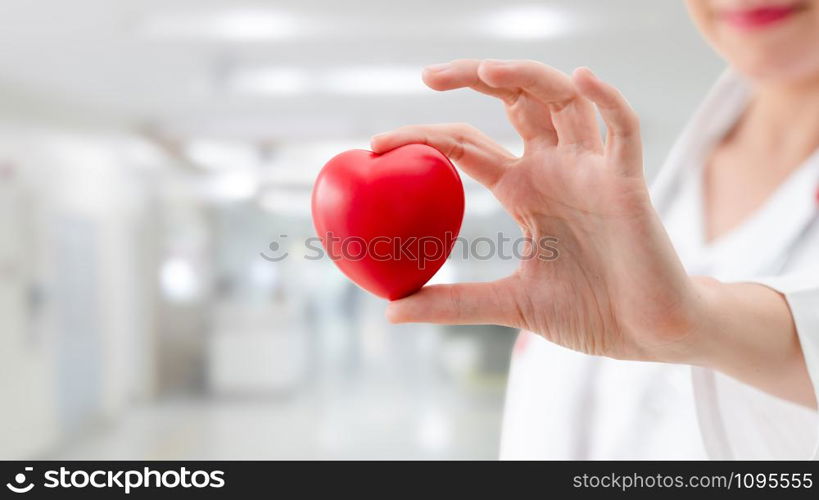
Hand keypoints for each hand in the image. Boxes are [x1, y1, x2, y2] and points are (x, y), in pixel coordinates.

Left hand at [371, 59, 702, 361]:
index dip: (424, 137)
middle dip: (472, 79)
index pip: (466, 146)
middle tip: (427, 75)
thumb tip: (392, 310)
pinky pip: (622, 129)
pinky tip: (581, 79)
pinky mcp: (628, 183)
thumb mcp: (509, 304)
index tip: (376, 145)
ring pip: (562, 101)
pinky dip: (607, 100)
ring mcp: (592, 171)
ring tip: (486, 70)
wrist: (647, 333)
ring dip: (528, 78)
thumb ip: (455, 301)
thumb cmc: (588, 312)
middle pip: (513, 102)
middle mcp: (555, 169)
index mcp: (524, 190)